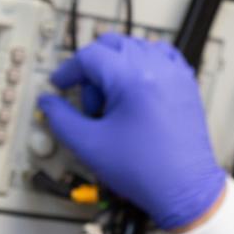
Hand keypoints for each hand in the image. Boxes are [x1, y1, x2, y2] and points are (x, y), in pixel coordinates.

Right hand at [37, 33, 226, 229]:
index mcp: (132, 77)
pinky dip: (143, 65)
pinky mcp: (186, 82)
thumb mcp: (89, 145)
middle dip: (92, 68)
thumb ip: (61, 119)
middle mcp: (156, 67)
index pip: (89, 55)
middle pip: (112, 44)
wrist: (185, 189)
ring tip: (114, 102)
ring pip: (136, 47)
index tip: (60, 86)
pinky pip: (160, 56)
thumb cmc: (146, 171)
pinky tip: (136, 91)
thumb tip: (48, 103)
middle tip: (89, 101)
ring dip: (117, 65)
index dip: (68, 71)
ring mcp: (175, 72)